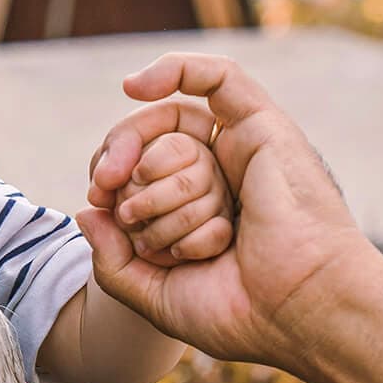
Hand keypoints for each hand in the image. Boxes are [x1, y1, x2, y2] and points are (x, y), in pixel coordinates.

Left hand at [80, 52, 382, 371]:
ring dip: (152, 168)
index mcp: (200, 216)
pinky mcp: (263, 128)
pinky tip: (136, 86)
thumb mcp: (155, 296)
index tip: (95, 199)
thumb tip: (85, 211)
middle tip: (104, 187)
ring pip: (174, 127)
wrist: (297, 311)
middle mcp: (222, 180)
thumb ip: (113, 261)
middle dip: (118, 165)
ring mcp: (243, 154)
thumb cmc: (239, 313)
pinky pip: (219, 77)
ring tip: (149, 209)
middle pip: (150, 148)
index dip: (109, 178)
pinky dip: (177, 69)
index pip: (139, 176)